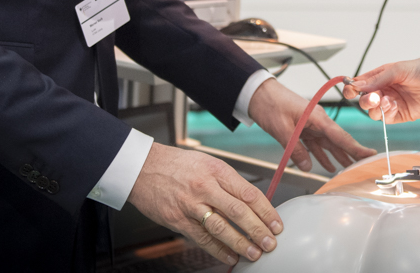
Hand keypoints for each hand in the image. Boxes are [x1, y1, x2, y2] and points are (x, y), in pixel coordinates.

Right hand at [127, 143, 280, 265]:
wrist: (142, 167)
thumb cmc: (177, 164)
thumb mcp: (207, 162)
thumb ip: (228, 181)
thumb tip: (251, 202)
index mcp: (217, 170)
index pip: (249, 193)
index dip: (266, 211)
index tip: (276, 223)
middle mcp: (206, 186)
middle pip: (239, 211)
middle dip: (258, 229)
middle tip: (270, 242)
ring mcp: (191, 204)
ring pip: (222, 227)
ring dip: (241, 242)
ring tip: (254, 253)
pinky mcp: (177, 219)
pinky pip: (202, 238)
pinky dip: (218, 250)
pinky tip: (230, 256)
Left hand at [247, 78, 375, 172]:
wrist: (256, 93)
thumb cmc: (270, 104)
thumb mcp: (282, 129)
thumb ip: (296, 149)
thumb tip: (308, 167)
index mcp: (317, 117)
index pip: (340, 136)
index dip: (356, 148)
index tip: (370, 155)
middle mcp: (317, 121)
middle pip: (338, 141)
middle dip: (351, 154)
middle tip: (363, 168)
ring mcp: (310, 125)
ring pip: (328, 144)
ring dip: (337, 157)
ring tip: (348, 171)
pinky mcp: (301, 128)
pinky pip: (315, 144)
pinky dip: (320, 155)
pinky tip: (326, 165)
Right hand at [343, 56, 419, 123]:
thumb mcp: (398, 69)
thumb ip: (377, 78)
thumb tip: (357, 85)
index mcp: (381, 76)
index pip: (360, 83)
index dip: (352, 87)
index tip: (349, 90)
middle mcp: (384, 90)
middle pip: (364, 99)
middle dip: (364, 99)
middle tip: (372, 96)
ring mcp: (391, 103)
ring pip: (373, 111)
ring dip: (374, 107)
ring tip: (385, 100)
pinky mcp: (400, 115)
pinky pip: (385, 118)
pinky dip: (385, 113)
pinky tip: (393, 105)